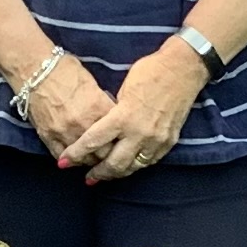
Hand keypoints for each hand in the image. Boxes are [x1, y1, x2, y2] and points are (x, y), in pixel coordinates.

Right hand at [22, 52, 112, 159]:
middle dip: (109, 154)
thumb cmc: (65, 70)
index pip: (118, 133)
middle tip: (110, 153)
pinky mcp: (48, 137)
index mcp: (98, 108)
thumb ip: (103, 104)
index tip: (122, 140)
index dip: (122, 138)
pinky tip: (76, 158)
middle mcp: (83, 124)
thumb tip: (111, 116)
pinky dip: (71, 160)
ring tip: (94, 158)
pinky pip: (62, 157)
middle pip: (105, 152)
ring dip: (91, 160)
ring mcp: (64, 133)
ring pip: (85, 160)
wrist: (35, 69)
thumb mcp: (92, 84)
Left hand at [57, 41, 205, 182]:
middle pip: (113, 164)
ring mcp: (156, 139)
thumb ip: (113, 112)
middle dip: (98, 173)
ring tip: (106, 176)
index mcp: (123, 117)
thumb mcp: (123, 89)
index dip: (75, 154)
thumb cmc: (150, 71)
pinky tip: (128, 165)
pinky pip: (149, 161)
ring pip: (132, 167)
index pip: (93, 142)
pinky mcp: (169, 141)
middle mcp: (139, 133)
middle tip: (87, 178)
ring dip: (117, 173)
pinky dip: (136, 165)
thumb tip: (102, 126)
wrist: (183, 68)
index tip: (63, 163)